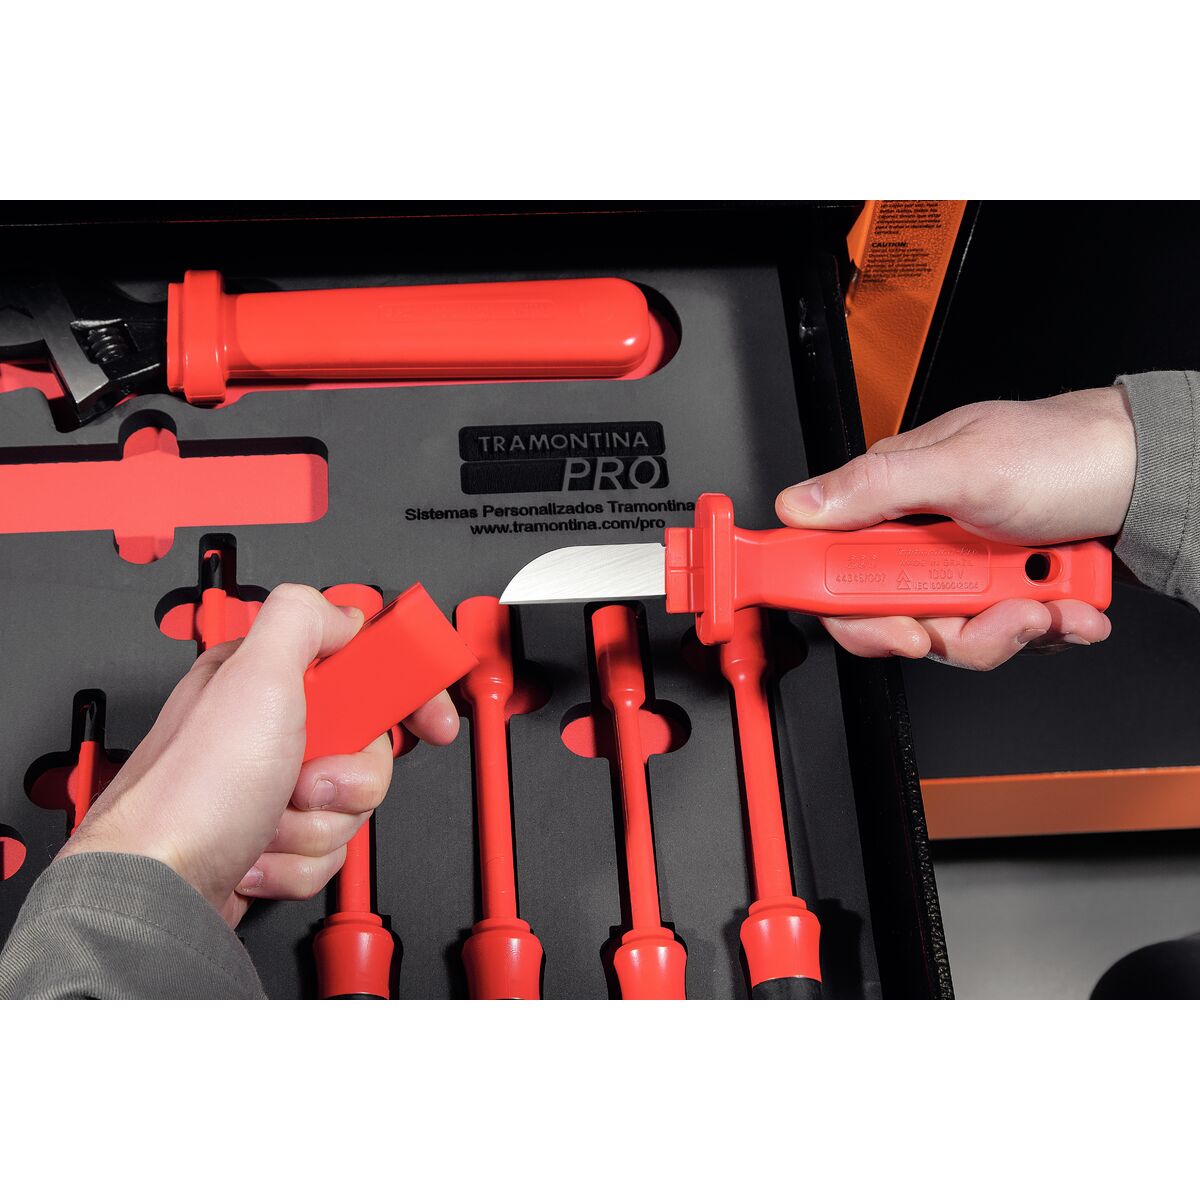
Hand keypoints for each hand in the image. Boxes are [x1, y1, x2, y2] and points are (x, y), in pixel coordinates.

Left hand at [58, 584, 458, 925]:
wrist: (159, 891)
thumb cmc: (190, 793)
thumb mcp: (255, 675)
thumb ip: (303, 619)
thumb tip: (344, 614)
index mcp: (267, 680)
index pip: (360, 669)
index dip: (405, 691)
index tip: (429, 717)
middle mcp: (268, 732)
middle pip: (368, 745)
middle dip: (350, 775)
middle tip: (310, 776)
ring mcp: (270, 790)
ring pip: (350, 804)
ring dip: (320, 824)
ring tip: (270, 819)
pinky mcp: (272, 841)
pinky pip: (326, 850)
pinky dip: (300, 860)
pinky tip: (259, 851)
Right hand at [775, 386, 1135, 668]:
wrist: (1153, 476)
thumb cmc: (1067, 453)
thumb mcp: (965, 467)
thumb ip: (876, 487)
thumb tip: (798, 506)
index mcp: (892, 495)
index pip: (833, 562)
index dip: (847, 605)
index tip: (892, 628)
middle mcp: (920, 535)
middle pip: (894, 616)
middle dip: (951, 628)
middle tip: (993, 613)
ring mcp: (961, 566)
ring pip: (951, 635)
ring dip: (1007, 630)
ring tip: (1047, 604)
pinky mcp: (999, 590)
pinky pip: (999, 635)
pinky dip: (1040, 628)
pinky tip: (1065, 605)